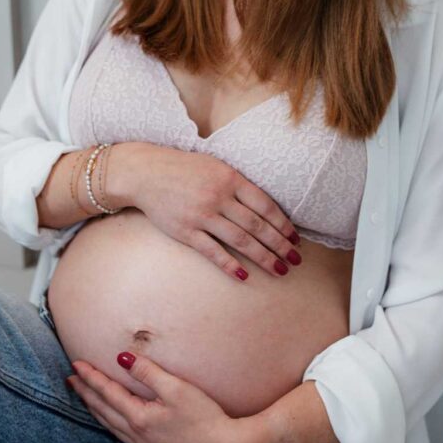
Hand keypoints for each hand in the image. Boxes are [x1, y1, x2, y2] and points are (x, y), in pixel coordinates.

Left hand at [66, 350, 241, 442]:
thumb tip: (122, 358)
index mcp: (139, 418)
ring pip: (112, 427)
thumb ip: (148, 372)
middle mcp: (138, 436)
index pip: (107, 393)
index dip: (90, 377)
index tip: (76, 365)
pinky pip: (125, 438)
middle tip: (71, 380)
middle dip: (86, 394)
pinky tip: (116, 424)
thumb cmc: (205, 418)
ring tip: (86, 400)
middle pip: (104, 411)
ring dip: (97, 411)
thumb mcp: (177, 388)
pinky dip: (113, 426)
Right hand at [130, 144, 300, 281]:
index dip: (283, 225)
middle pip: (257, 226)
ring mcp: (202, 215)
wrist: (147, 173)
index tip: (295, 239)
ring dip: (263, 258)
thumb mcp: (216, 166)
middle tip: (296, 261)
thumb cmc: (185, 169)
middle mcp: (218, 197)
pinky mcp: (185, 231)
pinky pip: (212, 251)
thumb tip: (267, 207)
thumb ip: (239, 184)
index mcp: (230, 179)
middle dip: (280, 246)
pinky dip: (230, 265)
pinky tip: (244, 275)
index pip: (265, 206)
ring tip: (280, 270)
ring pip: (240, 240)